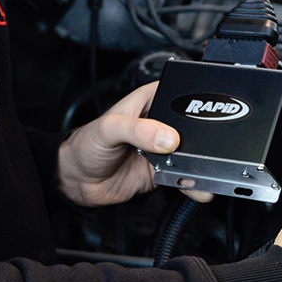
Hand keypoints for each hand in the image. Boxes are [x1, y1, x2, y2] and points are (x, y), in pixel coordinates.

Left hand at [57, 82, 212, 206]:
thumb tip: (168, 137)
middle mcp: (161, 122)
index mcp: (150, 101)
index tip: (203, 116)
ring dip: (200, 164)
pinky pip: (185, 175)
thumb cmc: (85, 145)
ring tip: (205, 172)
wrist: (76, 181)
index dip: (193, 103)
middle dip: (202, 139)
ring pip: (192, 153)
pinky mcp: (165, 169)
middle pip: (192, 126)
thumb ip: (137, 130)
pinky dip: (193, 182)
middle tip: (203, 151)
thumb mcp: (108, 129)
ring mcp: (164, 147)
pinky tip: (198, 186)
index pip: (180, 94)